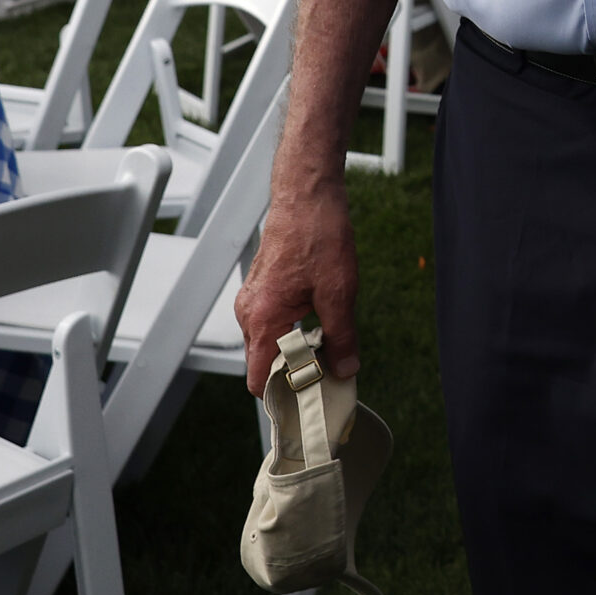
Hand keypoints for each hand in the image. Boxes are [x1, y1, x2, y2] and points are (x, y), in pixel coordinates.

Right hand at [235, 175, 358, 393]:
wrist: (308, 194)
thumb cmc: (318, 234)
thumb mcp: (339, 291)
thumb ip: (341, 336)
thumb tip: (346, 369)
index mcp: (262, 317)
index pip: (259, 379)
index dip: (284, 396)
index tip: (312, 400)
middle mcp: (249, 312)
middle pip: (263, 364)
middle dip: (293, 375)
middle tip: (327, 378)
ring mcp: (253, 299)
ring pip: (269, 343)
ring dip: (294, 352)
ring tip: (328, 351)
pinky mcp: (262, 289)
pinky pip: (272, 323)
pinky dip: (291, 332)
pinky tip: (319, 326)